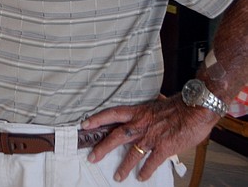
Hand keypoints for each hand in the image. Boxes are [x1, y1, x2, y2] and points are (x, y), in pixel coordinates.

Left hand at [83, 95, 218, 181]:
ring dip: (124, 166)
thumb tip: (154, 101)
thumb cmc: (180, 104)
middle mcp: (140, 124)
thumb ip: (150, 107)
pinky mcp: (164, 147)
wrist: (196, 108)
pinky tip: (142, 177)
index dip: (97, 119)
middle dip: (102, 148)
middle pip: (115, 136)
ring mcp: (151, 137)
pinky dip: (146, 171)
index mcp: (138, 112)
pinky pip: (152, 162)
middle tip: (92, 157)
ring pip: (132, 154)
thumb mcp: (158, 103)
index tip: (85, 125)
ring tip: (118, 177)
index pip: (112, 114)